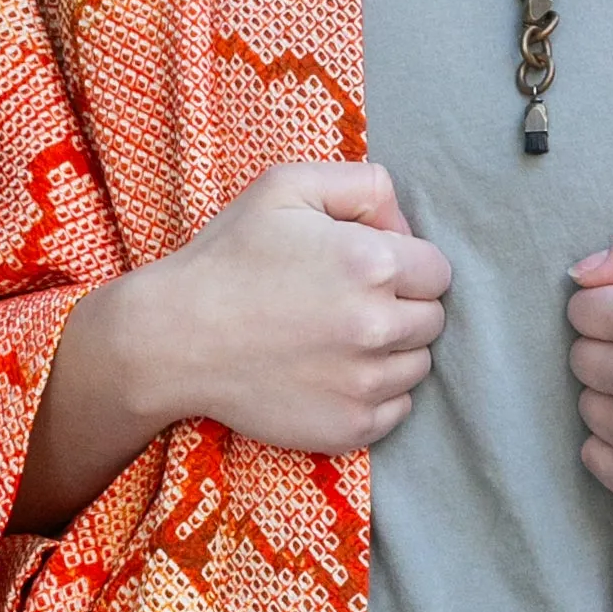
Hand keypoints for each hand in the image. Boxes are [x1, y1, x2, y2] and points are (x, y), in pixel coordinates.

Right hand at [12, 162, 449, 530]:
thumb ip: (362, 184)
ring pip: (418, 366)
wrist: (174, 340)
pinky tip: (333, 375)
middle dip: (402, 308)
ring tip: (338, 340)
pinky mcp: (352, 427)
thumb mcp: (287, 187)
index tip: (368, 270)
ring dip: (392, 353)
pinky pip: (397, 410)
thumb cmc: (228, 258)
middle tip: (348, 305)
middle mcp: (378, 326)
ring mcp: (367, 383)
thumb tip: (404, 223)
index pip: (438, 271)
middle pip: (432, 320)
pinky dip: (376, 395)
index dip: (407, 266)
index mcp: (373, 263)